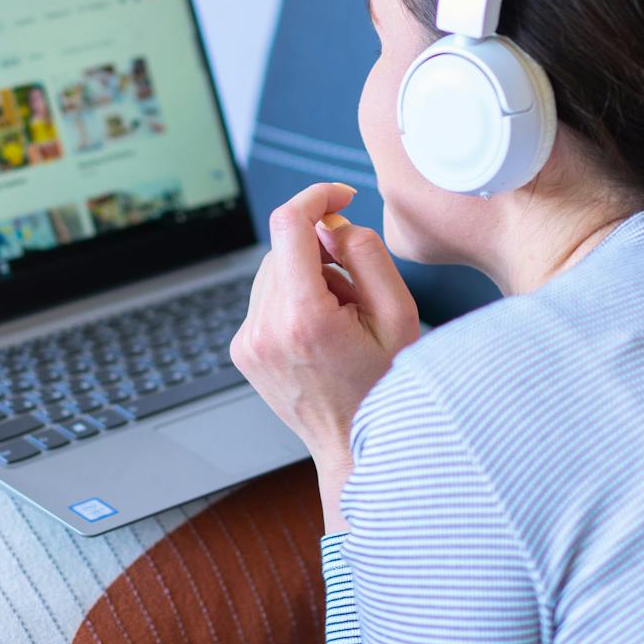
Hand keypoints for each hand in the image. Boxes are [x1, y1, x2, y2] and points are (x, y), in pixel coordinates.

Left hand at [230, 182, 419, 527]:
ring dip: (307, 276)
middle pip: (284, 247)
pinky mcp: (243, 350)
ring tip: (340, 318)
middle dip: (321, 250)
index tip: (340, 196)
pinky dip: (293, 299)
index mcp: (305, 317)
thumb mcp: (399, 314)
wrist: (354, 447)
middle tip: (356, 287)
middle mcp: (265, 328)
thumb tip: (333, 224)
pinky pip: (266, 299)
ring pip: (273, 271)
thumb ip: (366, 254)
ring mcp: (248, 341)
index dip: (316, 196)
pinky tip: (320, 333)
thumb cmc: (385, 385)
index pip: (289, 224)